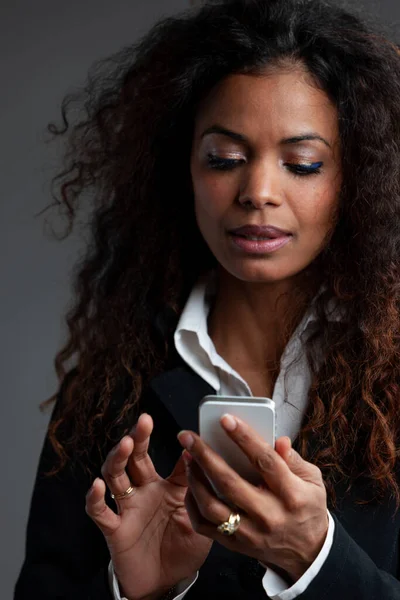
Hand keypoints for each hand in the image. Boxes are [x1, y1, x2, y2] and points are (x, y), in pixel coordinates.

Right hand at [85, 413, 211, 599]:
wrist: (167, 584)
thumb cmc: (183, 549)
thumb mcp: (198, 517)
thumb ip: (198, 489)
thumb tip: (199, 456)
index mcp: (166, 487)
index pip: (167, 459)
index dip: (177, 447)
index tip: (183, 431)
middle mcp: (144, 491)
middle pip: (136, 458)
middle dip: (139, 438)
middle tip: (144, 421)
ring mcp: (128, 508)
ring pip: (116, 476)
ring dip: (118, 459)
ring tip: (126, 444)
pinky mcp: (115, 528)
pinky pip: (100, 512)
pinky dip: (95, 499)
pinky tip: (97, 486)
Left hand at [177, 414, 328, 582]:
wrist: (307, 552)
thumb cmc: (307, 508)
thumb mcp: (313, 480)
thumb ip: (293, 458)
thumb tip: (279, 440)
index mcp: (291, 495)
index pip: (265, 461)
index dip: (244, 438)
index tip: (225, 419)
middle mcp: (269, 515)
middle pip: (230, 482)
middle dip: (205, 455)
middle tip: (188, 436)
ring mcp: (250, 533)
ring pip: (212, 506)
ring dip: (194, 478)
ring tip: (187, 456)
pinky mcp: (236, 544)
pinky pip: (204, 525)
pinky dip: (192, 503)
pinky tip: (190, 484)